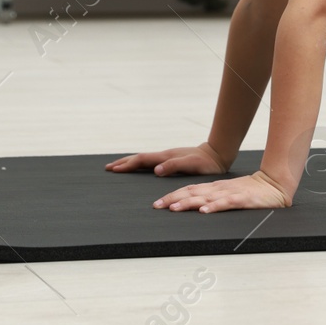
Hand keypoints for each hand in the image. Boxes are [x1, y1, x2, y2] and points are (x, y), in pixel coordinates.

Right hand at [105, 143, 227, 175]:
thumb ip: (174, 166)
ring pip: (144, 159)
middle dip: (123, 162)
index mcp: (166, 157)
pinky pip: (151, 162)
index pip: (142, 160)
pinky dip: (141, 164)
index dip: (127, 165)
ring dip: (130, 162)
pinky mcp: (172, 160)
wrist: (217, 155)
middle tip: (108, 168)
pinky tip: (140, 168)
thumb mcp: (191, 165)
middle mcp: (164, 156)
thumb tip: (156, 170)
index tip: (113, 169)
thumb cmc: (206, 163)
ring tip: (118, 167)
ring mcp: (168, 157)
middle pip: (140, 158)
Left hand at [154, 170, 292, 212]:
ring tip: (174, 208)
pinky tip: (204, 211)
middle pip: (192, 193)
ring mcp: (230, 193)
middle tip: (157, 206)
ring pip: (205, 197)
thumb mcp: (228, 193)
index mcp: (215, 188)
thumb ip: (213, 198)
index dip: (173, 196)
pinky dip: (214, 206)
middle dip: (173, 199)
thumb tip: (195, 206)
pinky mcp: (242, 199)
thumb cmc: (251, 192)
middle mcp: (218, 189)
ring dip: (188, 203)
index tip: (157, 203)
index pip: (189, 190)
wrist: (274, 184)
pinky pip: (226, 203)